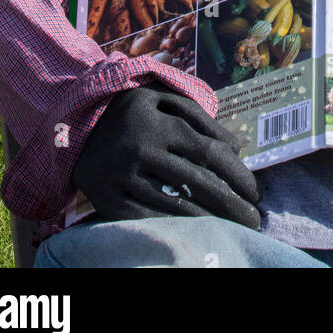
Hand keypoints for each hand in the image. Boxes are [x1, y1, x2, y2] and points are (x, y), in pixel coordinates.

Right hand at [73, 86, 260, 228]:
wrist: (76, 122)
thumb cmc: (132, 111)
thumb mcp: (164, 100)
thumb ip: (201, 118)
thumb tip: (237, 147)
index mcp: (161, 124)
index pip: (210, 152)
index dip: (238, 174)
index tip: (255, 192)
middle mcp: (143, 150)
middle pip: (198, 183)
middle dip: (231, 204)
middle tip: (253, 220)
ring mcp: (123, 176)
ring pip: (174, 205)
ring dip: (208, 221)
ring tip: (231, 230)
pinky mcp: (106, 198)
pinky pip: (146, 218)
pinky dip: (174, 227)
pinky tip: (195, 233)